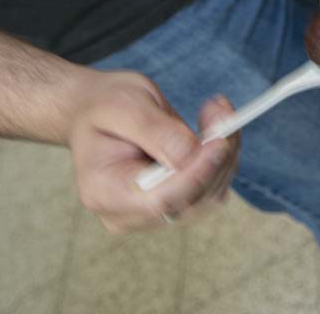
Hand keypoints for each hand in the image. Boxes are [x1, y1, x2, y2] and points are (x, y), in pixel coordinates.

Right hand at [67, 71, 239, 232]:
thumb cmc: (103, 108)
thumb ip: (153, 129)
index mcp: (103, 192)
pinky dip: (223, 156)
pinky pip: (213, 187)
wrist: (95, 114)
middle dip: (216, 157)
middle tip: (221, 111)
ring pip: (210, 195)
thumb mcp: (121, 105)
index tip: (220, 141)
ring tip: (215, 110)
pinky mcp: (176, 203)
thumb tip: (190, 154)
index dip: (196, 174)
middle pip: (191, 201)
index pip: (160, 200)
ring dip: (224, 153)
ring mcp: (153, 213)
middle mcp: (127, 213)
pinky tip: (215, 126)